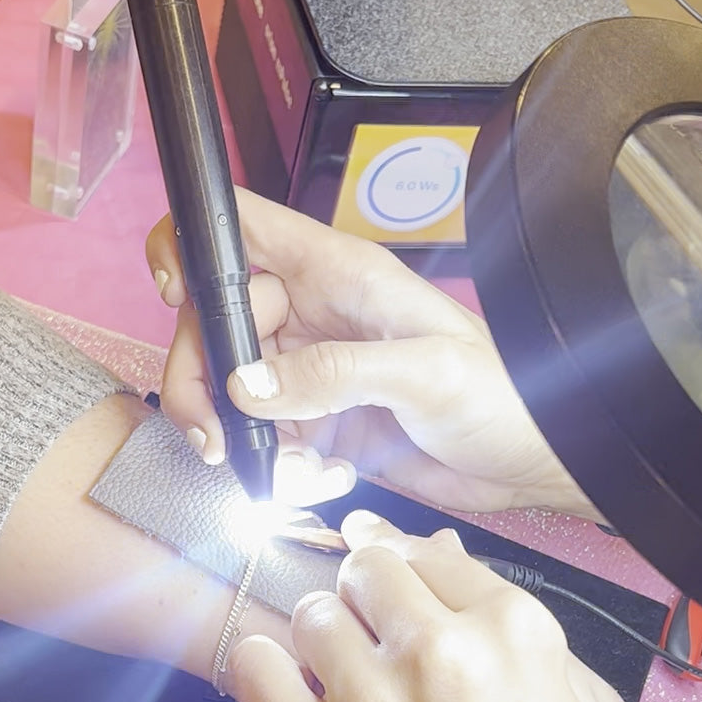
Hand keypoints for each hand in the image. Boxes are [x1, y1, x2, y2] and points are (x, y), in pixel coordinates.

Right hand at [147, 189, 597, 515]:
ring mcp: (309, 369)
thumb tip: (248, 386)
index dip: (195, 244)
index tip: (176, 295)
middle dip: (201, 381)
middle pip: (213, 323)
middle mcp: (312, 315)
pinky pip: (263, 437)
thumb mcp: (424, 373)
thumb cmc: (500, 396)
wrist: (525, 462)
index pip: (245, 227)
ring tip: (287, 468)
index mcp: (337, 275)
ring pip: (228, 389)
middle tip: (213, 436)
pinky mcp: (315, 419)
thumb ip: (334, 373)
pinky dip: (277, 467)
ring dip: (240, 437)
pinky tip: (323, 475)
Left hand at [229, 513, 662, 701]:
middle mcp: (440, 652)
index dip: (398, 559)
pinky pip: (257, 665)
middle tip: (365, 629)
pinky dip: (262, 665)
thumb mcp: (549, 701)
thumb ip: (485, 618)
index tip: (378, 563)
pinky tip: (281, 681)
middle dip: (362, 592)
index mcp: (512, 633)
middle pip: (366, 569)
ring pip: (312, 611)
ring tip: (336, 672)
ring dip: (320, 633)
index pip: (427, 554)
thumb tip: (428, 549)